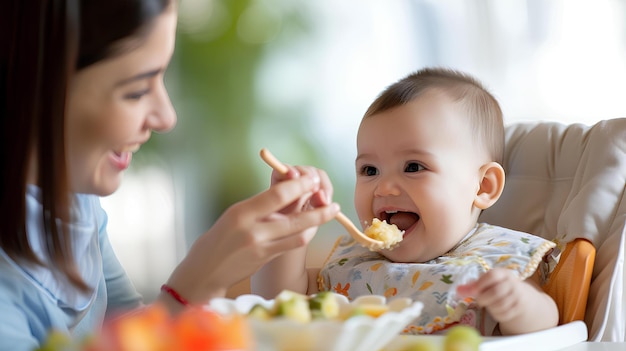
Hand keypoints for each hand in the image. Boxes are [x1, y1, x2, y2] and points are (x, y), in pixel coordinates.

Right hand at [162, 173, 339, 307]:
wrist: (205, 270)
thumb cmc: (219, 238)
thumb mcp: (235, 215)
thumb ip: (259, 206)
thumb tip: (288, 191)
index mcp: (242, 212)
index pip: (277, 195)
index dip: (298, 185)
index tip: (311, 178)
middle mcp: (253, 230)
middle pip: (293, 214)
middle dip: (317, 204)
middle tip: (329, 195)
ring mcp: (262, 247)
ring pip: (299, 232)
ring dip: (318, 220)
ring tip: (332, 209)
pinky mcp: (267, 259)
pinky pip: (293, 244)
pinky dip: (306, 233)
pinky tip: (314, 226)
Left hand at [456, 268, 530, 323]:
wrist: (521, 296)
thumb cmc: (498, 287)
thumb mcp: (487, 282)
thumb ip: (471, 286)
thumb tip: (457, 290)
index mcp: (503, 273)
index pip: (492, 275)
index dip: (481, 284)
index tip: (473, 291)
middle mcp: (512, 283)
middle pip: (496, 292)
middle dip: (484, 298)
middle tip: (479, 301)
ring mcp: (518, 296)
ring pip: (501, 305)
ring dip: (490, 307)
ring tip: (488, 305)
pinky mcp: (520, 308)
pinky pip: (505, 314)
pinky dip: (497, 315)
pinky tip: (495, 310)